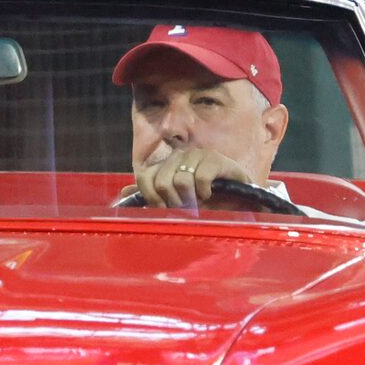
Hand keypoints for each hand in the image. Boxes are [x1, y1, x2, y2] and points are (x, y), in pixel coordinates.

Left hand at [132, 144, 257, 207]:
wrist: (240, 200)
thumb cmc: (205, 201)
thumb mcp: (175, 200)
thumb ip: (151, 194)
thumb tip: (124, 191)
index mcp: (165, 165)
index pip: (144, 177)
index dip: (152, 198)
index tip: (165, 209)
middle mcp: (178, 157)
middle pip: (161, 182)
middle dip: (173, 202)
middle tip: (186, 208)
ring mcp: (197, 155)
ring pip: (181, 180)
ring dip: (190, 199)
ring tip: (199, 201)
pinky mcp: (215, 159)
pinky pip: (200, 177)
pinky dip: (204, 191)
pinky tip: (210, 193)